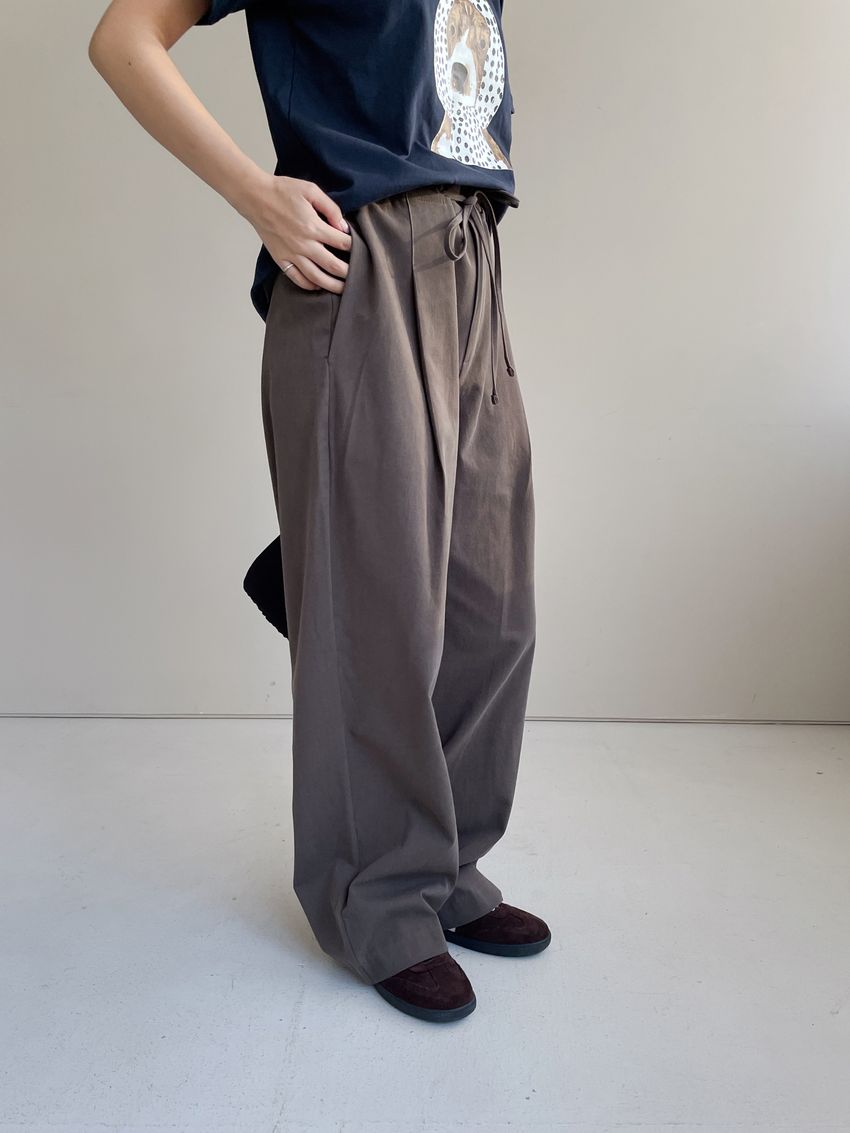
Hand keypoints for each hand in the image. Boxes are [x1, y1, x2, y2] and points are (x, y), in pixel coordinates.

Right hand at [245, 173, 351, 291]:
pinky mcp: (281, 259)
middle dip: (348, 272)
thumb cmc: (283, 191)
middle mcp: (304, 244)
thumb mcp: (311, 190)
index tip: (358, 248)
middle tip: (358, 275)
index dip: (354, 247)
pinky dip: (310, 285)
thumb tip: (343, 226)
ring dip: (332, 285)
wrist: (255, 197)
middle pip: (333, 266)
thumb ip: (330, 208)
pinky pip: (297, 278)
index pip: (342, 243)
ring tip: (343, 288)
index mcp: (314, 227)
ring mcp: (292, 254)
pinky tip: (318, 285)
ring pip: (317, 277)